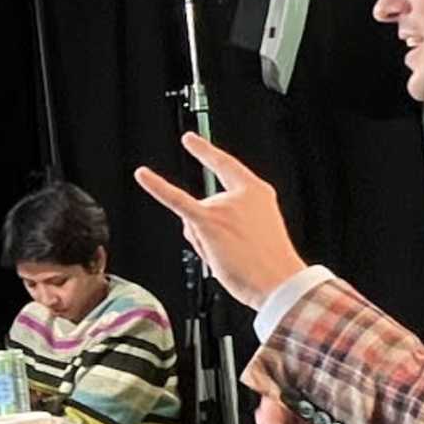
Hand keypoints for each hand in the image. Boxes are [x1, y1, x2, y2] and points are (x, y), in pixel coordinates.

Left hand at [135, 134, 308, 311]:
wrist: (281, 283)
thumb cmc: (271, 266)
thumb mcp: (256, 234)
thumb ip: (224, 222)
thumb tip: (191, 222)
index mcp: (257, 194)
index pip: (226, 167)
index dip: (206, 153)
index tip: (190, 140)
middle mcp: (240, 195)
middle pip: (205, 205)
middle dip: (209, 232)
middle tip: (232, 254)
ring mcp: (223, 207)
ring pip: (193, 221)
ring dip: (203, 242)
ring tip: (228, 259)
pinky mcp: (209, 221)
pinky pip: (177, 200)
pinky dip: (157, 186)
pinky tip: (143, 175)